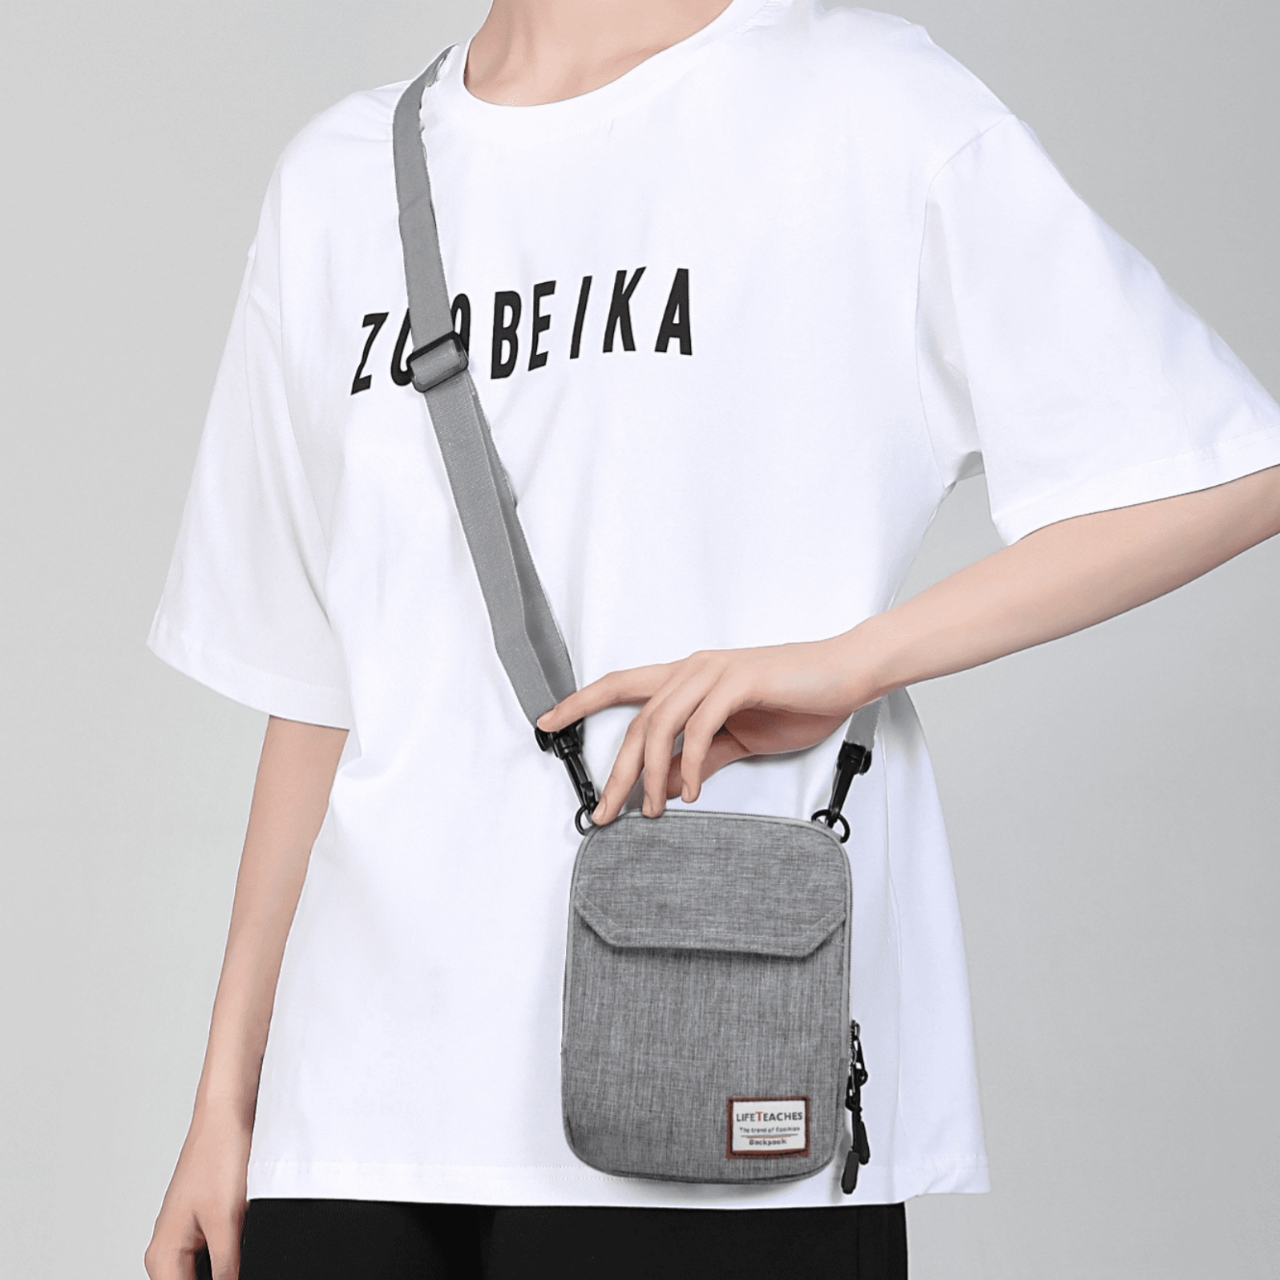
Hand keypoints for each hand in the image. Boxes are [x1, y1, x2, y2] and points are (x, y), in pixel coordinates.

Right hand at [144, 1106, 249, 1279]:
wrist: (226, 1116)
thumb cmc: (217, 1154)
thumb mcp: (226, 1219)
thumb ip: (227, 1266)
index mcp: (163, 1255)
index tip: (235, 1274)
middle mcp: (166, 1250)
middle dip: (223, 1279)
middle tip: (240, 1263)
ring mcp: (183, 1237)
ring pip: (201, 1274)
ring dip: (225, 1271)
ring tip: (240, 1254)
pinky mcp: (201, 1226)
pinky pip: (211, 1258)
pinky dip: (227, 1260)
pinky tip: (242, 1253)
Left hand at [537, 635, 873, 824]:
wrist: (847, 676)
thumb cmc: (798, 699)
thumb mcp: (740, 736)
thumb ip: (704, 756)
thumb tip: (673, 782)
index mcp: (687, 677)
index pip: (621, 686)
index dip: (580, 702)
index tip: (548, 722)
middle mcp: (692, 669)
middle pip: (634, 720)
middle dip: (616, 770)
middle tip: (603, 809)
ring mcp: (713, 672)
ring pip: (659, 724)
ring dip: (650, 774)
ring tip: (651, 809)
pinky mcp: (737, 681)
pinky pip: (699, 728)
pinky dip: (689, 764)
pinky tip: (688, 790)